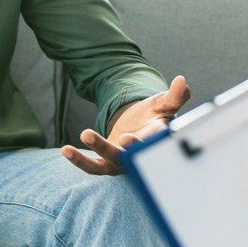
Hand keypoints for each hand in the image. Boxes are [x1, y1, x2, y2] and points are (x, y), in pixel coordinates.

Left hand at [61, 76, 190, 174]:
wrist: (137, 130)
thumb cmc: (153, 116)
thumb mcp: (163, 104)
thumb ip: (174, 95)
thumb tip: (182, 80)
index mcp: (155, 141)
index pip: (155, 142)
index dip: (151, 140)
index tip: (143, 136)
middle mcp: (138, 156)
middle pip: (132, 155)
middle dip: (127, 150)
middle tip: (123, 139)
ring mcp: (121, 162)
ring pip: (109, 161)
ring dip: (99, 150)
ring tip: (85, 133)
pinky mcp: (105, 164)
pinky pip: (92, 166)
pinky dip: (79, 160)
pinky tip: (66, 150)